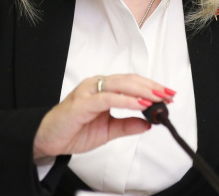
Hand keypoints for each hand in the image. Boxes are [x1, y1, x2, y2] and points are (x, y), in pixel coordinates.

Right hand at [32, 73, 174, 158]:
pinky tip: (140, 104)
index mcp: (103, 89)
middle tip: (169, 94)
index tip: (169, 95)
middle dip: (152, 87)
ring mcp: (89, 91)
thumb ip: (127, 125)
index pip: (132, 83)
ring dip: (142, 90)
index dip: (151, 87)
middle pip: (129, 80)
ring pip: (121, 85)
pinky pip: (108, 98)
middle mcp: (97, 85)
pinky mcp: (83, 102)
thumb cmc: (74, 131)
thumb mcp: (107, 130)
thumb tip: (148, 123)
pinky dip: (126, 100)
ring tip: (159, 97)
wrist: (49, 139)